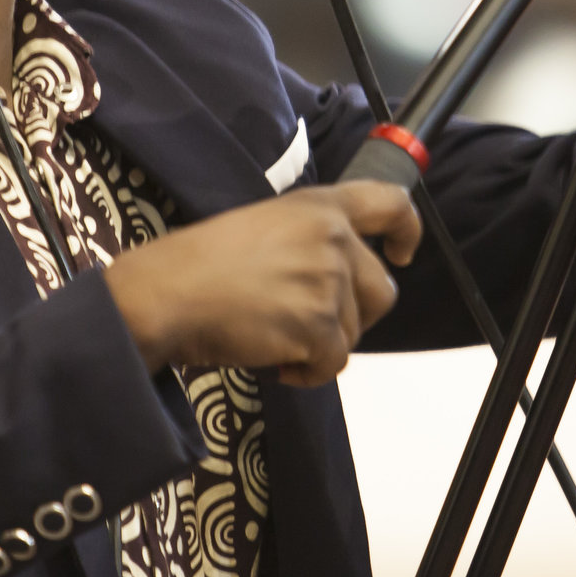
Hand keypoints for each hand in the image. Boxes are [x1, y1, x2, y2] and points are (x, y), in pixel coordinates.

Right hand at [102, 182, 421, 385]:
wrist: (168, 293)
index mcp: (318, 206)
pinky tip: (276, 362)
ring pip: (355, 331)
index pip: (390, 204)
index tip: (402, 252)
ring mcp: (329, 280)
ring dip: (321, 345)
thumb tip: (334, 277)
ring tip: (276, 338)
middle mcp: (333, 237)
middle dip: (352, 315)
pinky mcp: (319, 324)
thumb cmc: (199, 263)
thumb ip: (309, 239)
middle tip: (308, 323)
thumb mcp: (263, 225)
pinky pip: (334, 362)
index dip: (407, 230)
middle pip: (380, 289)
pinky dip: (309, 372)